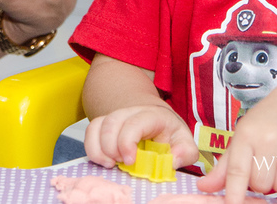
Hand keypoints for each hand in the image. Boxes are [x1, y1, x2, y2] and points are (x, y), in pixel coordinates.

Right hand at [84, 104, 198, 169]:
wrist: (157, 120)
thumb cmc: (169, 134)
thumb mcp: (185, 142)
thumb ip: (185, 152)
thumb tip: (172, 161)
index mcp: (153, 115)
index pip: (135, 122)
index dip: (127, 141)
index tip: (130, 161)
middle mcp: (131, 112)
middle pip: (113, 122)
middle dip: (112, 146)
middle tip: (121, 164)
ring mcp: (116, 117)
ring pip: (98, 125)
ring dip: (100, 148)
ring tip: (110, 164)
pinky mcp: (105, 125)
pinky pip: (90, 131)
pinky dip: (92, 147)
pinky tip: (102, 161)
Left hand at [198, 93, 276, 202]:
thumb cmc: (264, 123)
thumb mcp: (241, 137)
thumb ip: (224, 167)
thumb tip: (204, 187)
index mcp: (247, 135)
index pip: (237, 170)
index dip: (234, 192)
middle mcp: (269, 141)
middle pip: (261, 185)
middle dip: (261, 181)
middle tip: (263, 164)